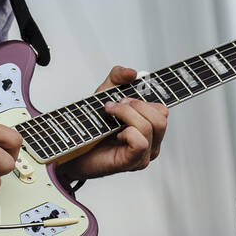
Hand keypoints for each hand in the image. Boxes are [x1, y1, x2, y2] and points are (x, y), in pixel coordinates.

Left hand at [55, 66, 167, 182]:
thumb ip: (117, 77)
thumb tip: (132, 73)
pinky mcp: (133, 162)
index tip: (124, 97)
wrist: (73, 148)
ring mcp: (144, 154)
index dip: (144, 99)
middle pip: (161, 117)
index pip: (162, 110)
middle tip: (115, 107)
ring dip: (127, 115)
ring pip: (150, 127)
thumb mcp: (104, 94)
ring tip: (110, 116)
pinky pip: (141, 142)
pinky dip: (127, 133)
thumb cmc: (92, 126)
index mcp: (149, 126)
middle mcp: (152, 141)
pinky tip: (115, 135)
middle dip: (135, 105)